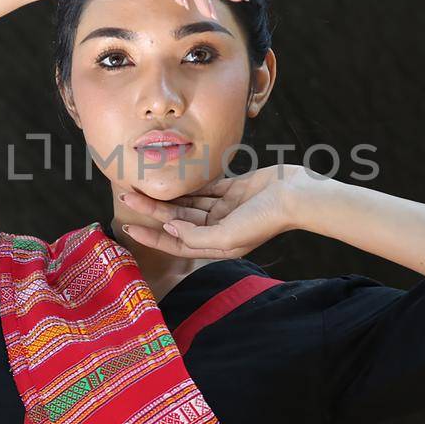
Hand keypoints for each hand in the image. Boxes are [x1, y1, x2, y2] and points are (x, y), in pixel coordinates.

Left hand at [118, 164, 329, 258]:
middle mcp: (218, 229)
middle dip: (152, 210)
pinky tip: (170, 177)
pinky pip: (205, 187)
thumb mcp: (228, 236)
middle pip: (177, 220)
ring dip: (167, 195)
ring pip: (188, 203)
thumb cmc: (266, 219)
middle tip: (127, 196)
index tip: (128, 227)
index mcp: (216, 246)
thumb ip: (196, 236)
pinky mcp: (233, 190)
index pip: (176, 243)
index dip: (151, 237)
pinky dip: (188, 183)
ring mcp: (225, 209)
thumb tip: (170, 227)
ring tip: (142, 185)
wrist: (297, 195)